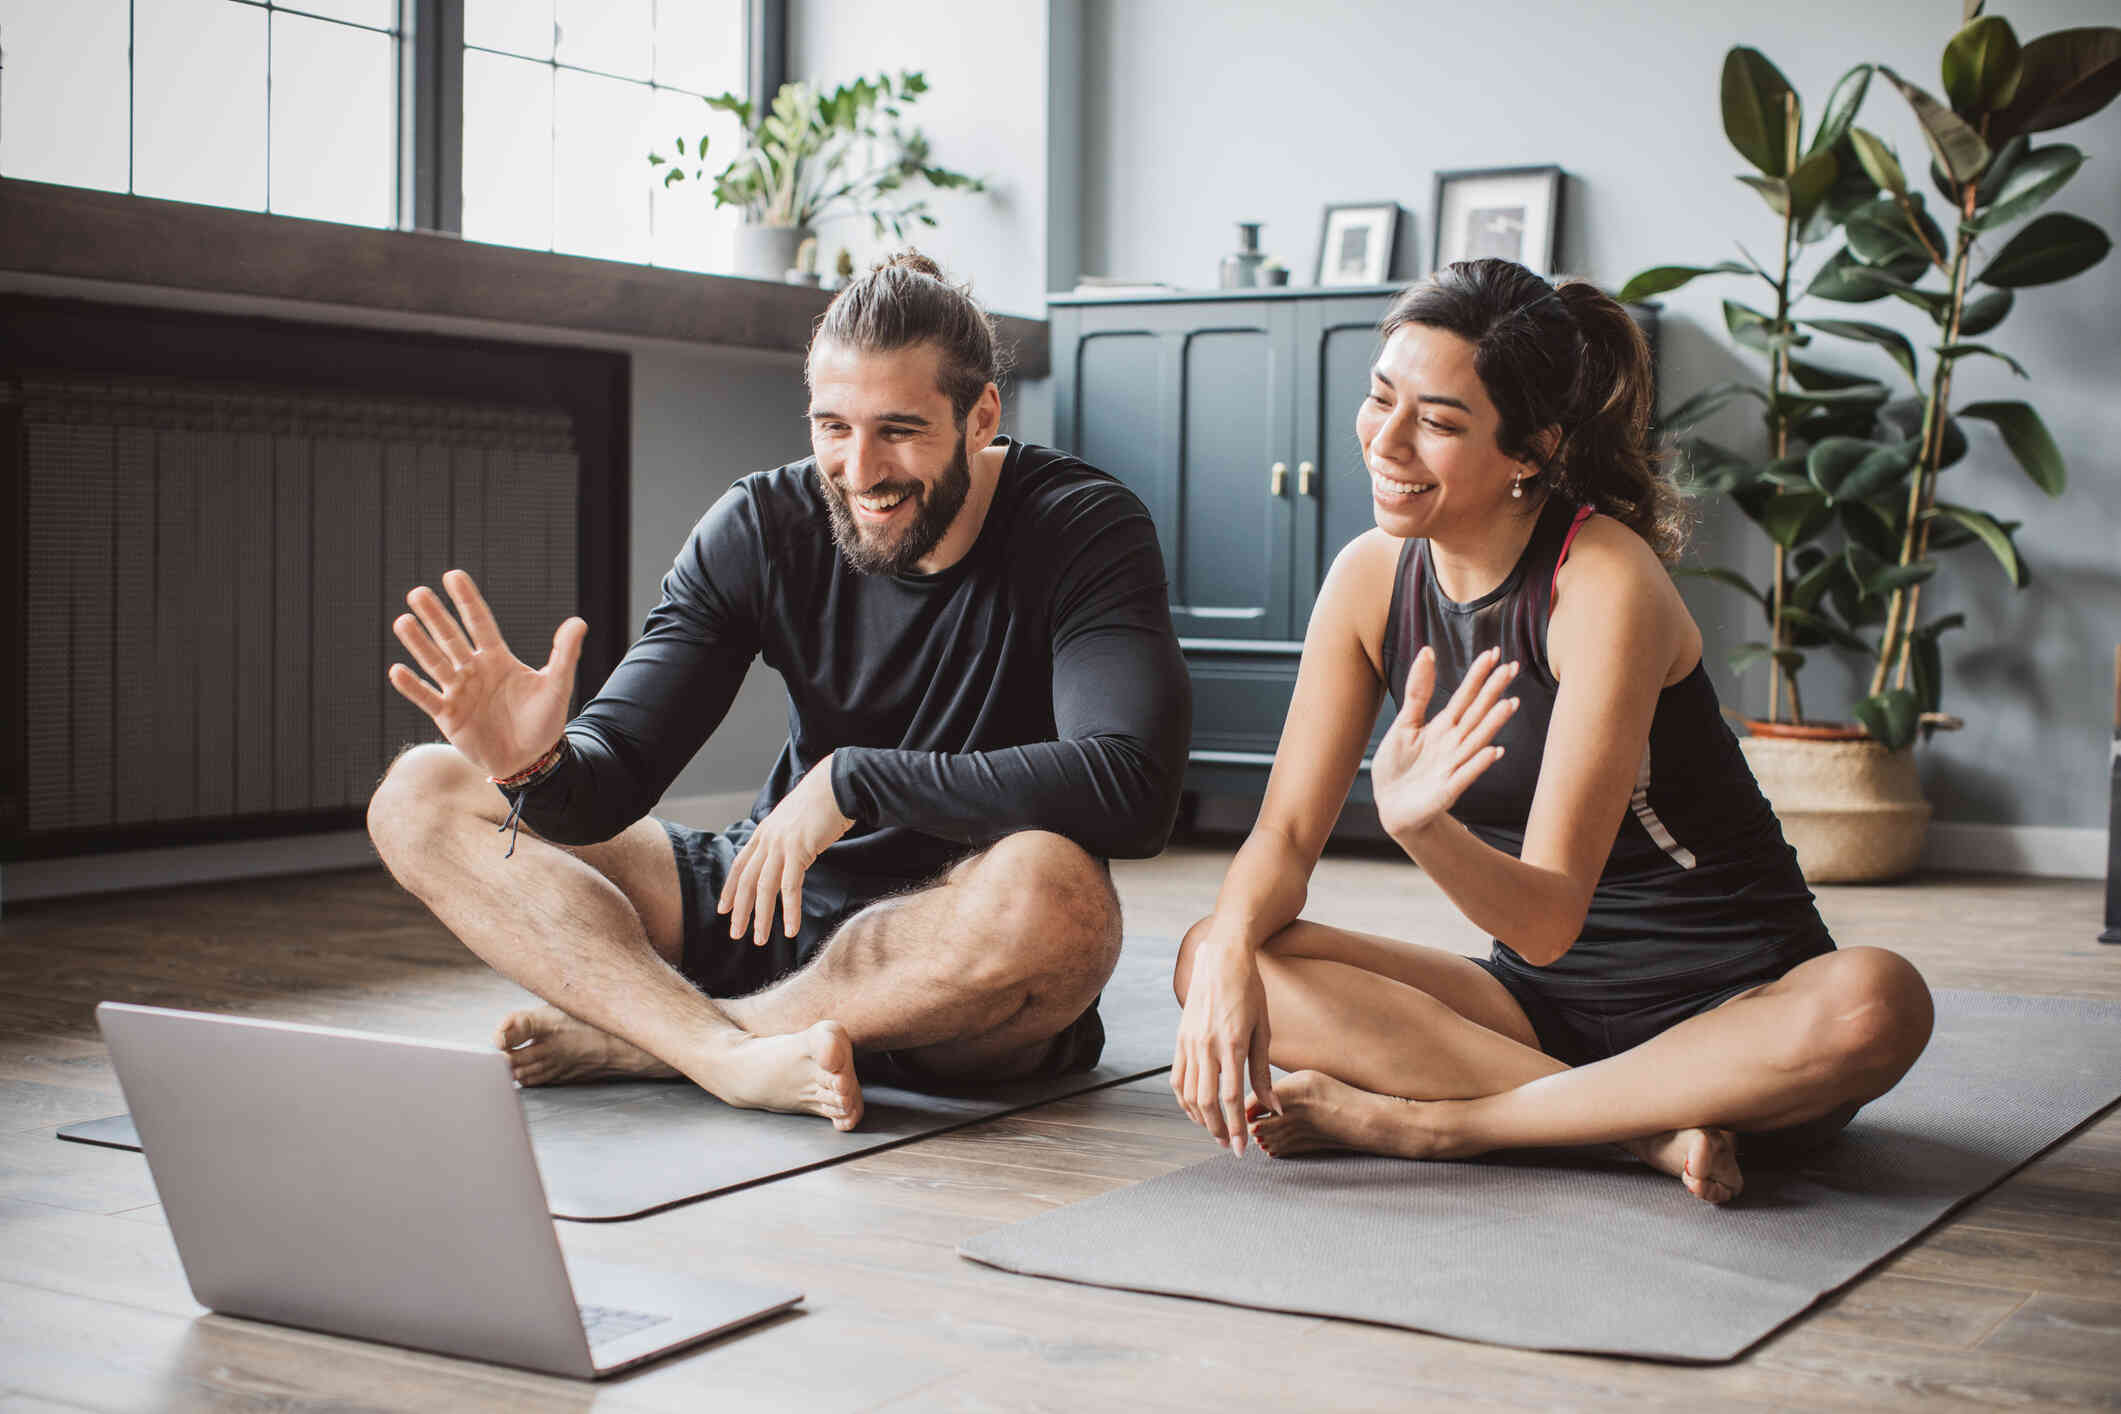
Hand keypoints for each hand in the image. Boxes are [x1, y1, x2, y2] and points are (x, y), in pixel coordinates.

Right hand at [388, 569, 586, 778]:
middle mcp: (474, 671)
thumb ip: (564, 654)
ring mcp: (459, 692)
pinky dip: (413, 686)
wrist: (531, 760)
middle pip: (451, 637)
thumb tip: (579, 622)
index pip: (479, 622)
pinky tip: (397, 670)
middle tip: (417, 593)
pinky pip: (427, 698)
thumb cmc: (544, 721)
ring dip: (419, 644)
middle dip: (435, 616)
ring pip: (435, 663)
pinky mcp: (449, 716)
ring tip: (403, 621)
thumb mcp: (557, 685)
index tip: (453, 575)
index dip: (467, 600)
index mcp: (498, 659)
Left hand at [719, 753, 854, 945]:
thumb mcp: (795, 820)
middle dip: (740, 910)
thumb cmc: (822, 802)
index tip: (724, 909)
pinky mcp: (799, 850)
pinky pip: (790, 887)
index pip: (740, 865)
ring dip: (761, 917)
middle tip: (735, 933)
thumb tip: (789, 855)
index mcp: (764, 832)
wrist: (837, 785)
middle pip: (746, 880)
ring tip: (760, 939)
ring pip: (764, 888)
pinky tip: (790, 929)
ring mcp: (781, 845)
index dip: (730, 889)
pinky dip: (789, 910)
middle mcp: (767, 839)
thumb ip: (786, 838)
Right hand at [1171, 931, 1277, 1153]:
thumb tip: (1274, 1107)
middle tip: (1228, 1144)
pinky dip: (1184, 1099)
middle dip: (1217, 1129)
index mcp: (1232, 1044)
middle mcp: (1206, 1046)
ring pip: (1187, 1094)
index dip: (1236, 1128)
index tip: (1241, 1149)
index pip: (1232, 1098)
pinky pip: (1178, 1078)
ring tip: (1215, 1129)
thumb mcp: (1263, 1030)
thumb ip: (1264, 1072)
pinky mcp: (1180, 1039)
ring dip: (1200, 1118)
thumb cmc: (1249, 992)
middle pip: (1206, 1102)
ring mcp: (1189, 1043)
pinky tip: (1196, 1108)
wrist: (1221, 960)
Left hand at [1371, 645, 1520, 841]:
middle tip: (1512, 667)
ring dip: (1493, 723)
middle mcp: (1454, 743)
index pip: (1465, 696)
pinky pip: (1466, 774)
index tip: (1493, 653)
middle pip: (1477, 713)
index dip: (1477, 675)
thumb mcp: (1405, 723)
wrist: (1389, 804)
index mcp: (1443, 726)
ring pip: (1477, 740)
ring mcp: (1454, 766)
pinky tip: (1494, 751)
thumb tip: (1427, 652)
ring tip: (1510, 703)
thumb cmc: (1399, 764)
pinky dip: (1479, 764)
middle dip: (1493, 691)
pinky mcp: (1448, 789)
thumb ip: (1419, 692)